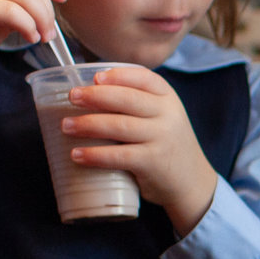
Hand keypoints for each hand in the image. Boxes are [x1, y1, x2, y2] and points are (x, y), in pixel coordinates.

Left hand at [59, 66, 219, 233]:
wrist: (192, 182)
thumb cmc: (167, 145)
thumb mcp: (163, 117)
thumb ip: (137, 104)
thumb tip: (88, 92)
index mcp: (168, 98)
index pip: (143, 78)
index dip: (118, 75)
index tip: (95, 77)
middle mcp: (168, 115)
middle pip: (127, 99)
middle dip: (95, 96)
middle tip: (72, 97)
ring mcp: (162, 139)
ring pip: (119, 126)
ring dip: (88, 124)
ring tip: (67, 126)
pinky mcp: (153, 163)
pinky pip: (119, 155)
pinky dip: (95, 154)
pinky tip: (77, 155)